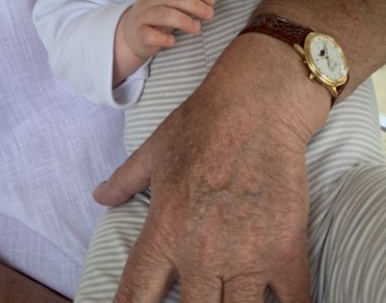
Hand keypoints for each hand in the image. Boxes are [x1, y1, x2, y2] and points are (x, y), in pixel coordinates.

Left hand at [95, 33, 328, 301]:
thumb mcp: (155, 149)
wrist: (257, 103)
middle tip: (200, 298)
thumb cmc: (204, 121)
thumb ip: (126, 179)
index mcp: (164, 231)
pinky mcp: (285, 252)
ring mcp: (246, 257)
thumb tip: (99, 195)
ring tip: (232, 300)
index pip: (135, 296)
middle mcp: (201, 254)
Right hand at [119, 0, 214, 59]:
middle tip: (210, 14)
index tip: (211, 2)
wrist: (130, 36)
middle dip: (194, 5)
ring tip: (197, 28)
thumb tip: (208, 5)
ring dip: (182, 20)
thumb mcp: (169, 7)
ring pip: (161, 14)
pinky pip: (148, 34)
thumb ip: (185, 3)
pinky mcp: (138, 34)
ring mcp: (142, 17)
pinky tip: (173, 41)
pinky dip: (161, 37)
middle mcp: (148, 1)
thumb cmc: (156, 20)